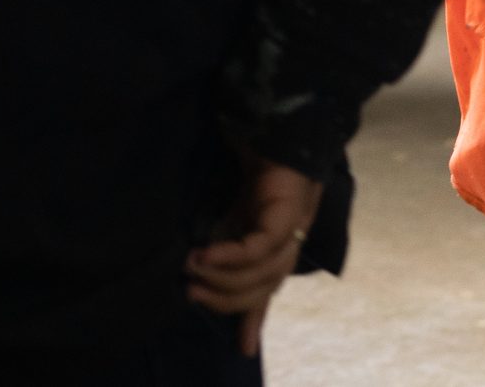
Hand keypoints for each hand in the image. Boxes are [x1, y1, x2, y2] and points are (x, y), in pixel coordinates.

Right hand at [186, 159, 323, 357]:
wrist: (272, 133)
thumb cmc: (250, 178)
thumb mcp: (231, 223)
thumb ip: (223, 253)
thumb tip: (195, 276)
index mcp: (277, 249)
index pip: (266, 293)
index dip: (254, 322)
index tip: (245, 351)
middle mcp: (289, 243)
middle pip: (262, 289)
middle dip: (224, 298)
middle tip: (191, 292)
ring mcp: (293, 227)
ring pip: (263, 273)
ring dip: (223, 278)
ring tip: (192, 269)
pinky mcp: (288, 212)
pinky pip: (260, 246)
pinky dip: (231, 255)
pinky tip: (206, 254)